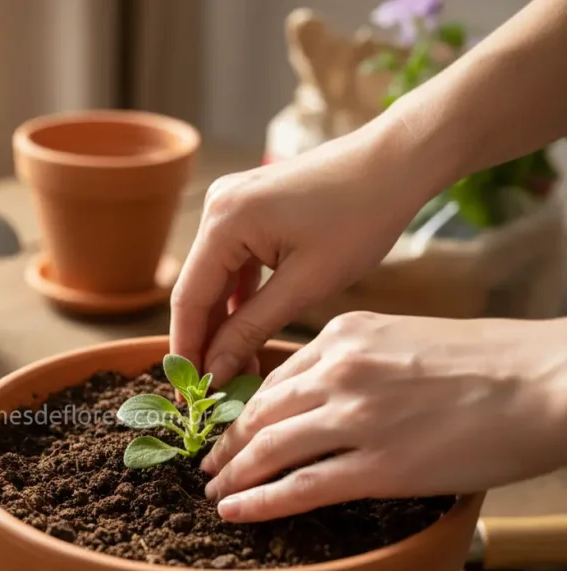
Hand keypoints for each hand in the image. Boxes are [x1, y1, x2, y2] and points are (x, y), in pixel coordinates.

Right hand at [170, 118, 440, 381]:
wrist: (395, 163)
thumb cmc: (360, 217)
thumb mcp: (306, 284)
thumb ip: (251, 329)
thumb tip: (215, 370)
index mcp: (224, 222)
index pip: (188, 300)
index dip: (187, 350)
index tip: (190, 395)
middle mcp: (216, 208)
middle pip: (197, 290)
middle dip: (206, 342)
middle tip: (215, 392)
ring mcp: (230, 205)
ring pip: (214, 280)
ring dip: (224, 324)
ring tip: (236, 372)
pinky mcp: (248, 209)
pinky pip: (232, 264)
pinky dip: (239, 299)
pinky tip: (249, 334)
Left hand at [202, 312, 566, 521]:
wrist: (548, 382)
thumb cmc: (489, 362)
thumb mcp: (406, 338)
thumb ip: (356, 358)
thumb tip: (323, 390)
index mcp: (344, 334)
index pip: (274, 377)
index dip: (244, 408)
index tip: (229, 426)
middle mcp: (339, 370)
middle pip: (259, 412)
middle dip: (226, 441)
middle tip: (207, 462)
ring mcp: (355, 418)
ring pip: (267, 448)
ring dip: (232, 473)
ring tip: (215, 490)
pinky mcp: (378, 466)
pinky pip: (299, 487)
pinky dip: (259, 501)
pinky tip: (235, 511)